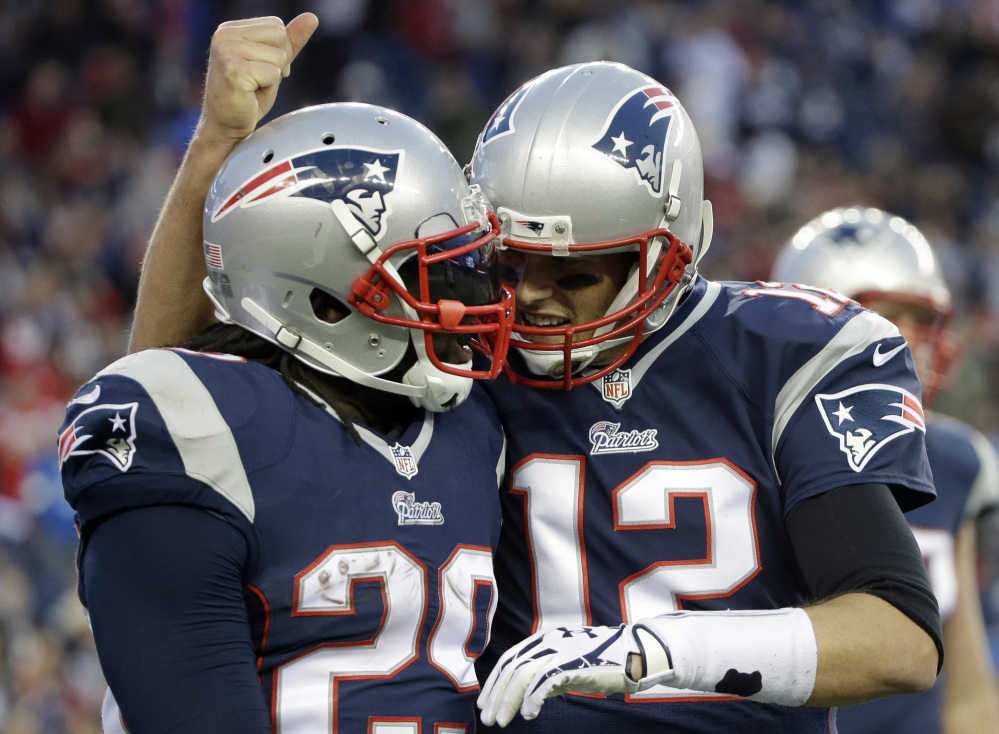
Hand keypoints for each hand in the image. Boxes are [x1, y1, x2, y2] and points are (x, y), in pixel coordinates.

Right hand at [198, 13, 318, 147]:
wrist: (227, 126)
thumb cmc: (248, 96)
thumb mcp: (272, 63)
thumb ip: (290, 40)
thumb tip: (311, 17)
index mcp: (230, 29)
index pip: (277, 25)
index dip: (280, 51)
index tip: (264, 69)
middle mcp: (224, 35)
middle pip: (280, 35)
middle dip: (279, 62)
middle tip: (260, 80)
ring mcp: (227, 52)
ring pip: (279, 56)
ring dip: (273, 77)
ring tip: (254, 87)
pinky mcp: (233, 71)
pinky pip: (273, 73)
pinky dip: (269, 88)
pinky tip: (250, 94)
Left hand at [477, 624, 661, 725]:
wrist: (634, 654)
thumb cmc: (602, 661)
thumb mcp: (568, 665)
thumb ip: (547, 675)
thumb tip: (527, 696)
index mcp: (544, 638)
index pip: (510, 659)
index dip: (495, 682)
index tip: (486, 702)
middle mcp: (548, 640)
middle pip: (512, 667)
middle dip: (496, 694)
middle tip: (487, 717)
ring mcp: (560, 650)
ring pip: (523, 675)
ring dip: (509, 700)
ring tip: (502, 721)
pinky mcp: (572, 663)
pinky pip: (544, 682)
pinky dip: (531, 699)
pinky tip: (527, 714)